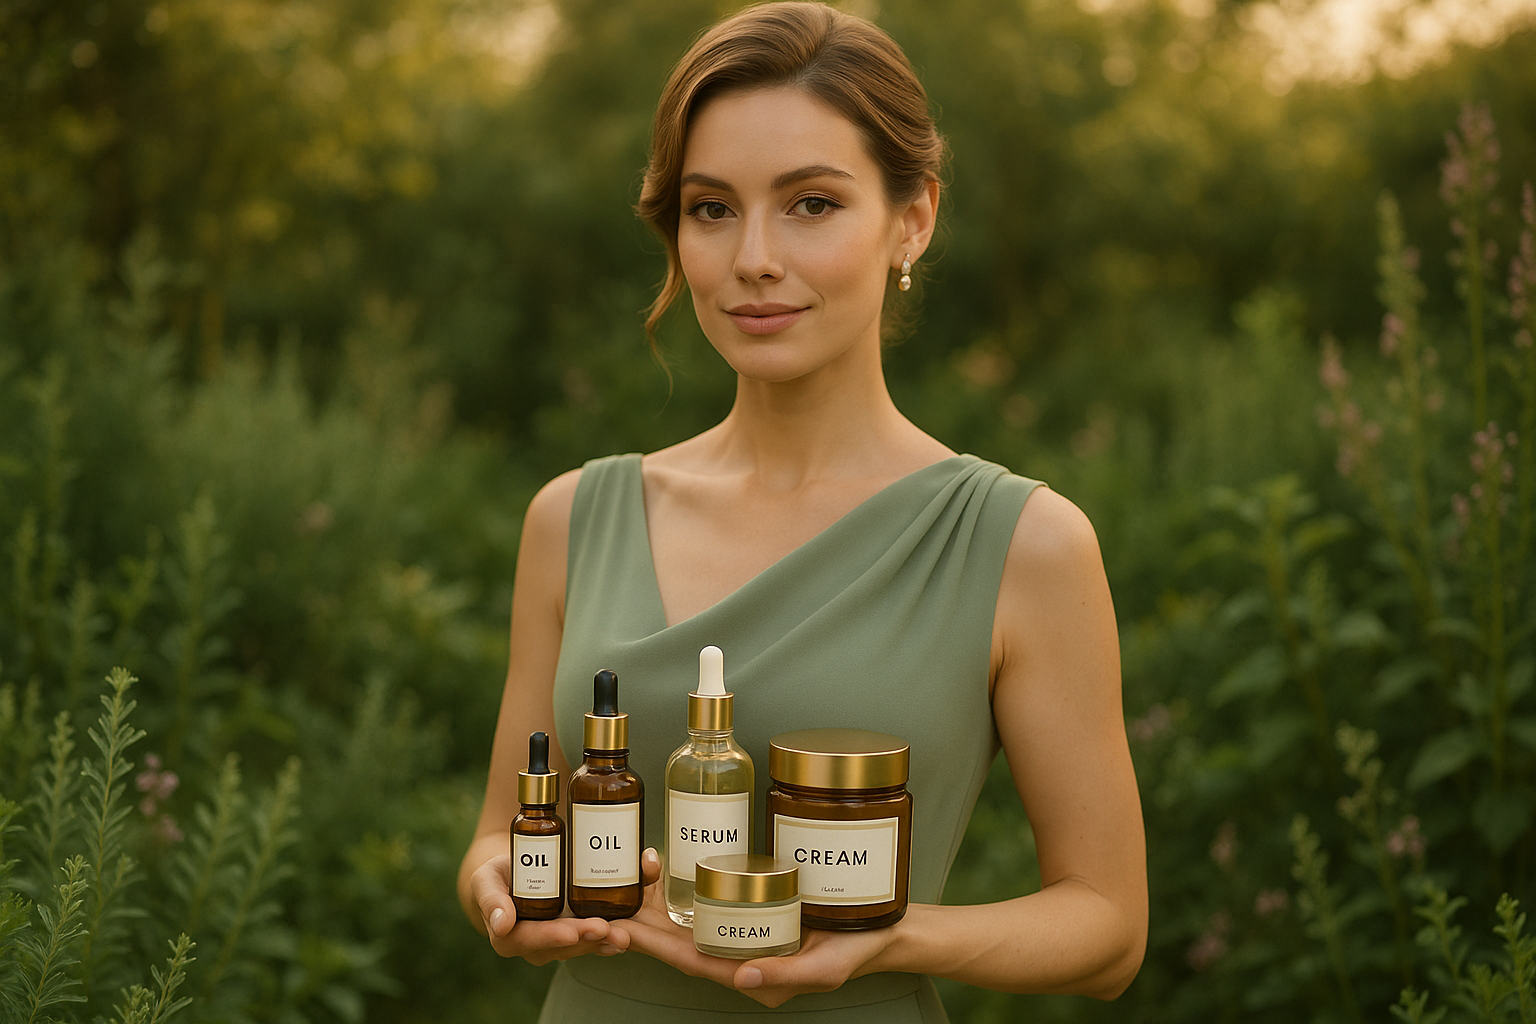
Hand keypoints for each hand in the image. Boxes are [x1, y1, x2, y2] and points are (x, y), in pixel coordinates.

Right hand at [468, 854, 626, 963]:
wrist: (515, 867)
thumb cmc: (497, 874)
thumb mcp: (485, 880)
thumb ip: (490, 899)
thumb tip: (501, 926)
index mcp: (511, 938)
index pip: (533, 939)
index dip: (554, 936)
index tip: (572, 932)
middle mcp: (538, 945)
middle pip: (565, 945)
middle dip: (587, 939)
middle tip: (608, 930)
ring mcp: (560, 940)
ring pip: (584, 944)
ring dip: (604, 940)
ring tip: (623, 934)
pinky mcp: (578, 929)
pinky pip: (595, 935)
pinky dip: (612, 931)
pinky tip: (628, 929)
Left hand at [608, 849, 897, 1007]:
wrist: (882, 927)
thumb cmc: (855, 951)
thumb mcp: (826, 969)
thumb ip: (786, 976)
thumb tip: (743, 979)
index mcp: (746, 973)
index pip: (686, 960)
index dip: (650, 945)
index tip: (618, 928)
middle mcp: (736, 952)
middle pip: (677, 936)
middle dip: (642, 916)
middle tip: (608, 892)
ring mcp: (741, 927)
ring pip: (686, 914)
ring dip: (656, 894)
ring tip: (637, 862)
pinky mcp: (750, 903)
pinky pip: (708, 894)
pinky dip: (684, 878)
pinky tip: (669, 856)